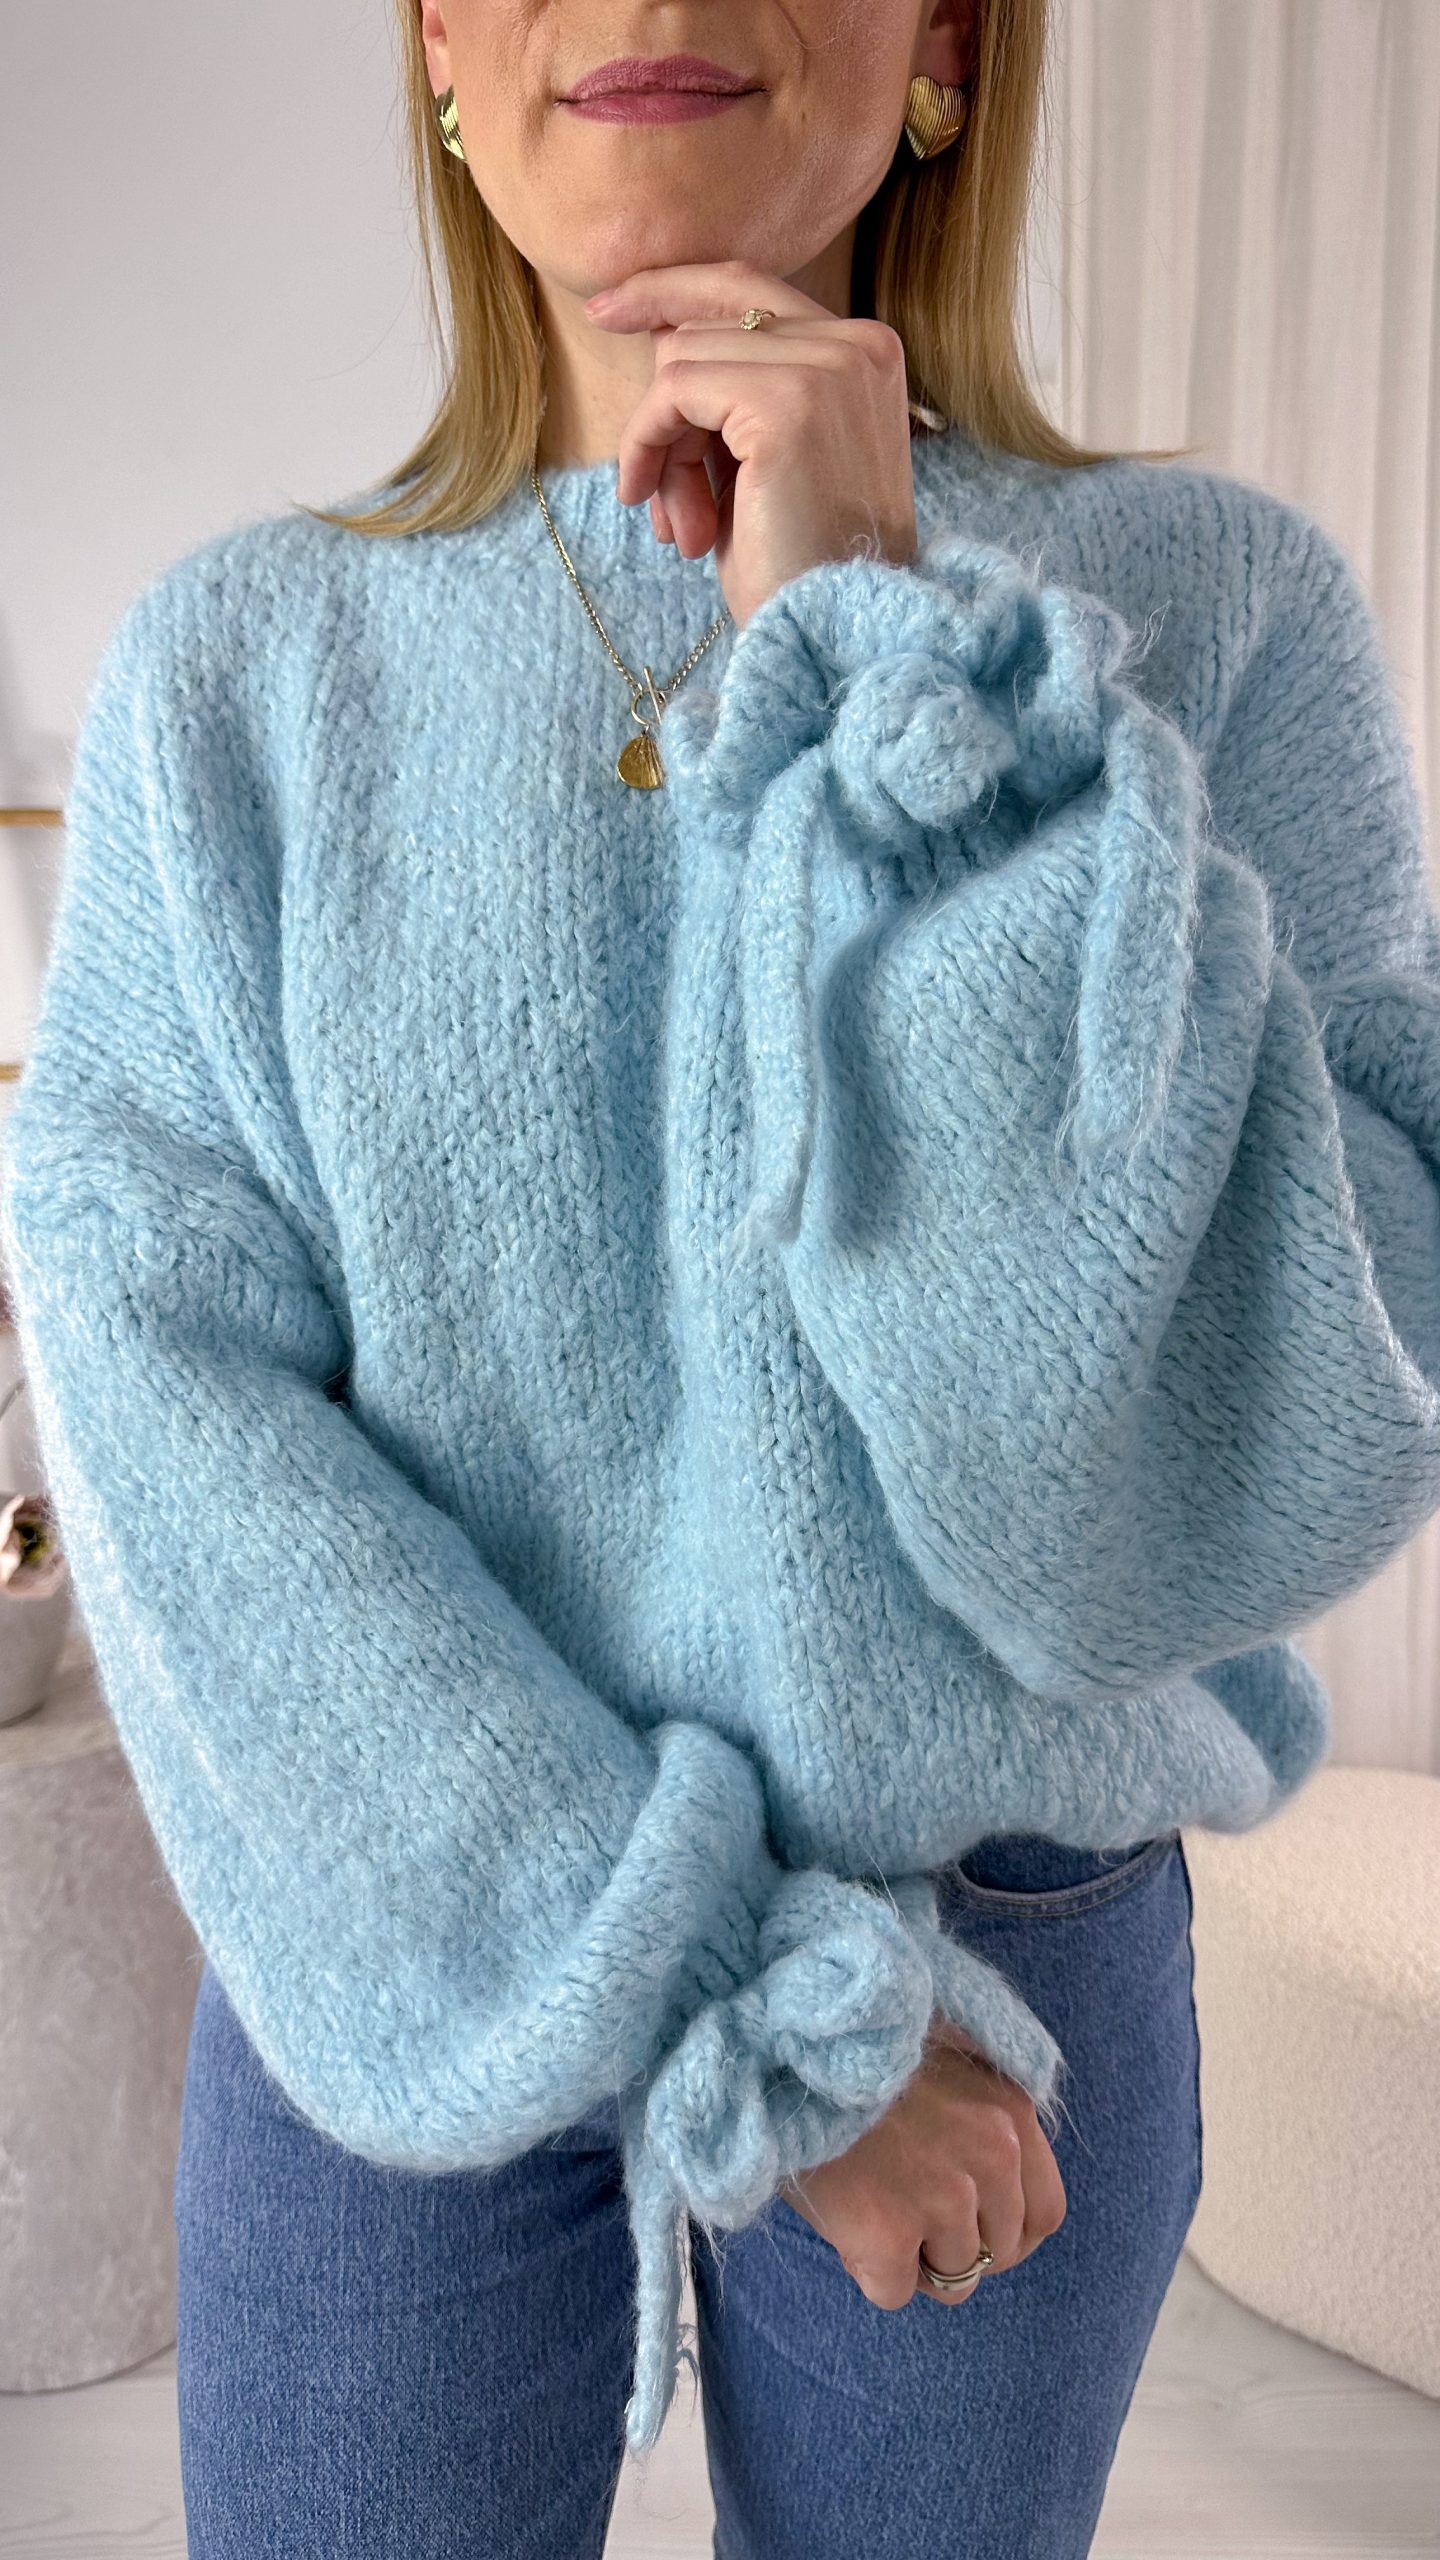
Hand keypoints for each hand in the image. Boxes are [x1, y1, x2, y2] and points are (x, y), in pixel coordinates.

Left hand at [583, 257, 918, 628]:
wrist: (832, 637)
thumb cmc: (797, 566)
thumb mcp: (763, 460)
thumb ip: (729, 388)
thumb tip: (659, 327)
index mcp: (866, 352)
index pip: (749, 288)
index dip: (672, 291)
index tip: (605, 309)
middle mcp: (857, 345)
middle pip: (710, 318)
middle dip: (664, 400)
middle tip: (653, 490)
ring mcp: (828, 369)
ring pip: (684, 358)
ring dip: (660, 445)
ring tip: (680, 524)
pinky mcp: (789, 405)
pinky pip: (674, 390)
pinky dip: (647, 444)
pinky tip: (656, 508)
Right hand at [778, 2014, 1066, 2307]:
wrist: (779, 2043)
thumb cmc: (854, 2050)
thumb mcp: (941, 2058)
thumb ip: (980, 2116)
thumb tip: (989, 2189)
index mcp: (1011, 2108)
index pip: (1045, 2211)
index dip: (1005, 2230)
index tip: (970, 2227)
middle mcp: (993, 2154)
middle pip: (1001, 2253)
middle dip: (958, 2247)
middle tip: (909, 2215)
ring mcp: (943, 2196)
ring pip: (953, 2280)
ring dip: (914, 2260)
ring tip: (872, 2207)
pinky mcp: (887, 2233)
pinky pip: (895, 2292)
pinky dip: (869, 2270)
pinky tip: (845, 2218)